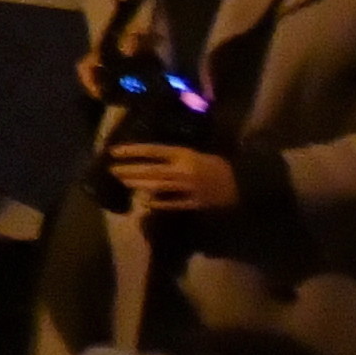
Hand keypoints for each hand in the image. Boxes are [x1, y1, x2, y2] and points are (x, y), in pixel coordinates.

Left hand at [109, 142, 244, 217]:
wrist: (244, 182)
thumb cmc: (218, 164)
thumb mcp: (196, 153)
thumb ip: (175, 156)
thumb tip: (151, 156)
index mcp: (185, 154)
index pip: (152, 151)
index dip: (132, 151)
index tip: (114, 151)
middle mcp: (184, 170)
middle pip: (151, 170)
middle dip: (129, 170)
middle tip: (111, 169)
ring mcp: (189, 188)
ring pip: (158, 186)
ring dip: (138, 184)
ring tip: (122, 182)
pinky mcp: (195, 203)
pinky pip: (173, 203)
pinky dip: (159, 202)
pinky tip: (145, 202)